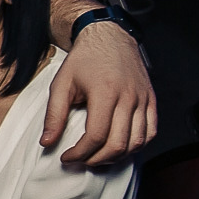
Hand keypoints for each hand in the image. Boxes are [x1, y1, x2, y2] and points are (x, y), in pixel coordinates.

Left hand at [43, 23, 155, 164]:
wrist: (109, 38)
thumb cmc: (85, 60)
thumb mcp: (61, 84)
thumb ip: (54, 115)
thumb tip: (47, 142)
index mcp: (105, 92)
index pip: (96, 136)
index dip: (80, 153)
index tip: (67, 157)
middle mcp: (128, 97)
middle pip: (118, 144)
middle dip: (96, 159)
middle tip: (81, 160)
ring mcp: (143, 99)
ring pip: (137, 142)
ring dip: (117, 156)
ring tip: (97, 156)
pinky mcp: (151, 100)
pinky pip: (151, 132)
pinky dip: (136, 145)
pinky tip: (120, 147)